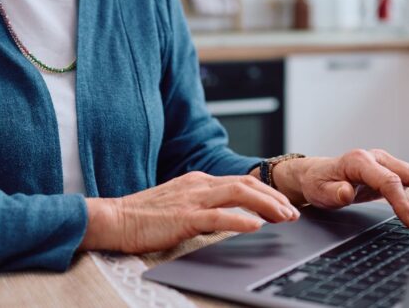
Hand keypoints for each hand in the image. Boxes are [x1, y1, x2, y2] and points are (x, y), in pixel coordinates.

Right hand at [79, 172, 301, 252]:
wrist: (115, 218)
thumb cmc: (144, 216)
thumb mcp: (179, 204)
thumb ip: (202, 206)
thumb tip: (227, 216)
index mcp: (198, 181)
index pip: (240, 181)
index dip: (266, 192)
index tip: (283, 205)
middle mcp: (199, 184)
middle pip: (246, 184)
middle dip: (274, 197)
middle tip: (293, 212)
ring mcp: (192, 199)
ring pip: (238, 194)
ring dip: (266, 205)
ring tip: (284, 217)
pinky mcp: (184, 216)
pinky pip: (218, 216)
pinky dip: (241, 220)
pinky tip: (257, 227)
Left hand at [272, 150, 408, 228]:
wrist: (317, 174)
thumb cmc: (319, 183)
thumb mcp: (320, 191)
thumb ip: (334, 192)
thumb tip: (346, 191)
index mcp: (360, 161)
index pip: (388, 181)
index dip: (402, 201)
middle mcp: (378, 158)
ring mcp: (387, 162)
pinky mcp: (393, 170)